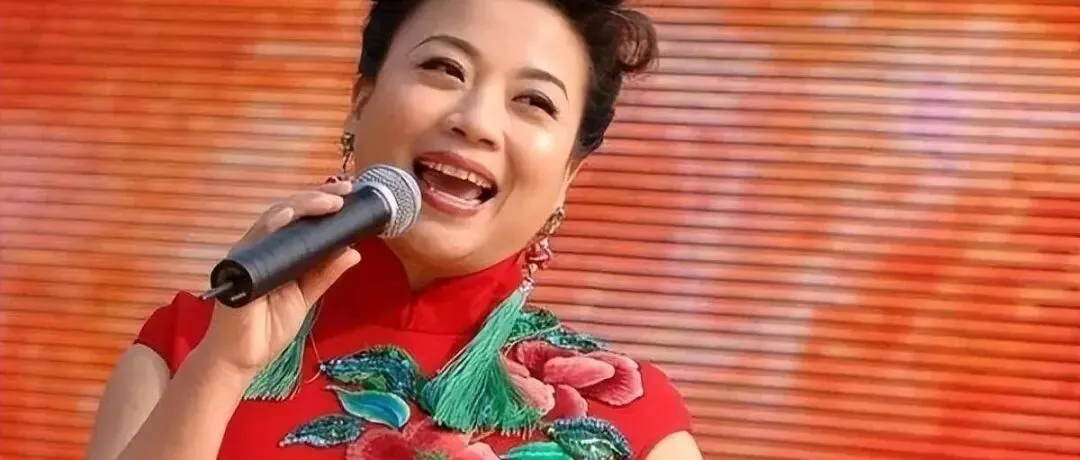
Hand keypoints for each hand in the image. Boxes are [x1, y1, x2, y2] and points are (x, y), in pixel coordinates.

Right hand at [199, 179, 361, 376]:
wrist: (243, 358)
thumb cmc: (268, 328)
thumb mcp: (306, 297)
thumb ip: (325, 274)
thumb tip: (354, 251)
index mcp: (279, 252)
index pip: (300, 219)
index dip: (322, 204)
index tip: (349, 195)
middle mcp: (262, 247)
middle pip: (289, 211)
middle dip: (318, 197)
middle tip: (344, 192)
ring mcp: (249, 253)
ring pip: (274, 217)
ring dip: (302, 206)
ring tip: (329, 201)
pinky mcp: (237, 265)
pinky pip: (255, 239)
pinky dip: (272, 225)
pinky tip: (289, 216)